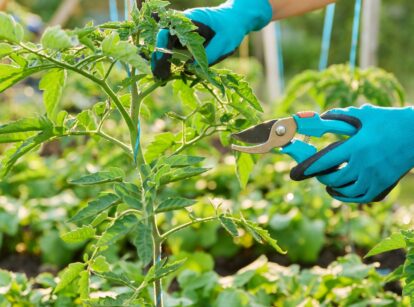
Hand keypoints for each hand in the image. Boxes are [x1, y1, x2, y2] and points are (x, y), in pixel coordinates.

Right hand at [151, 0, 272, 78]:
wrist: (235, 20)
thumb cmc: (231, 28)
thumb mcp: (224, 41)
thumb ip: (209, 55)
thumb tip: (190, 69)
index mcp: (189, 20)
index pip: (167, 31)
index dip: (162, 48)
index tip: (162, 64)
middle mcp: (181, 25)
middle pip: (162, 41)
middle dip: (158, 59)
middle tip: (159, 77)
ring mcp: (182, 33)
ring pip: (165, 47)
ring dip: (161, 63)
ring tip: (161, 79)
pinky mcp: (184, 42)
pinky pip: (172, 52)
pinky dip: (169, 63)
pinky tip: (167, 76)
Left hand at [290, 104, 413, 202]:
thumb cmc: (391, 121)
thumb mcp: (365, 115)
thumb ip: (341, 116)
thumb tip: (321, 117)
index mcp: (358, 147)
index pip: (326, 161)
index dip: (308, 168)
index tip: (295, 173)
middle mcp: (365, 165)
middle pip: (334, 178)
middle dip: (320, 177)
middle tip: (314, 173)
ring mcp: (375, 178)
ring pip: (346, 191)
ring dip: (332, 187)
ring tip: (326, 182)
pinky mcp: (383, 186)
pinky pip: (361, 197)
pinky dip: (347, 196)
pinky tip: (339, 191)